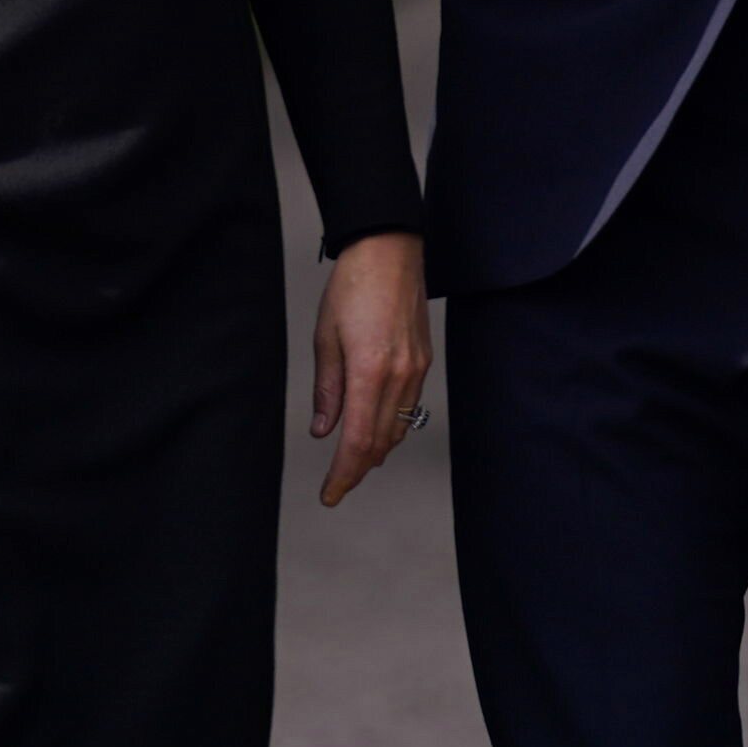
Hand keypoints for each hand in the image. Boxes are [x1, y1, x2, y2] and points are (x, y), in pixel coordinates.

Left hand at [311, 232, 431, 508]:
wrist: (390, 251)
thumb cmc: (353, 287)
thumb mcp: (325, 338)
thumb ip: (327, 390)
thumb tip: (323, 429)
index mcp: (370, 371)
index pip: (358, 441)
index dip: (343, 475)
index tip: (330, 494)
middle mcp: (400, 375)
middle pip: (381, 442)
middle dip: (358, 470)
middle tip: (337, 486)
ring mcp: (417, 368)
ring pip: (399, 428)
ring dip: (377, 451)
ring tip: (353, 464)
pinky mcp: (424, 360)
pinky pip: (409, 406)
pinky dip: (392, 427)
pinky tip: (377, 430)